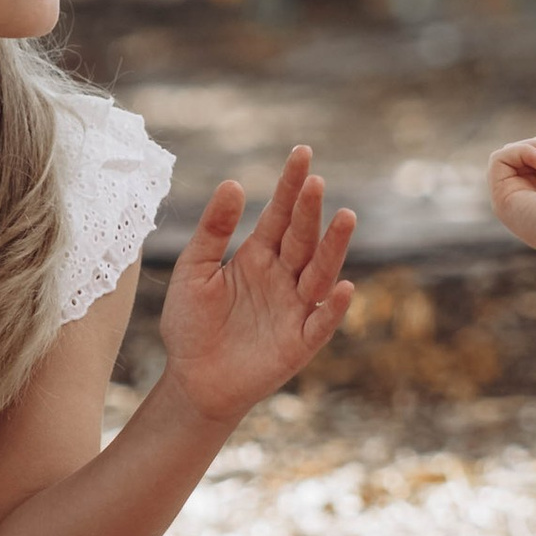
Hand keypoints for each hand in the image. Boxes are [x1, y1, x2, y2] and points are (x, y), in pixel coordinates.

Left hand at [156, 147, 355, 427]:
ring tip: (345, 218)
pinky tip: (342, 286)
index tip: (301, 154)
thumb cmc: (190, 325)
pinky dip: (333, 307)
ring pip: (320, 272)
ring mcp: (295, 308)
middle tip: (314, 181)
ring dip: (333, 247)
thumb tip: (233, 184)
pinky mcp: (300, 343)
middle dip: (309, 211)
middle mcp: (283, 277)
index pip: (279, 214)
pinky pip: (321, 322)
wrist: (191, 381)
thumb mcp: (194, 272)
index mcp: (258, 256)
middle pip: (302, 238)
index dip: (290, 186)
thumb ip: (212, 231)